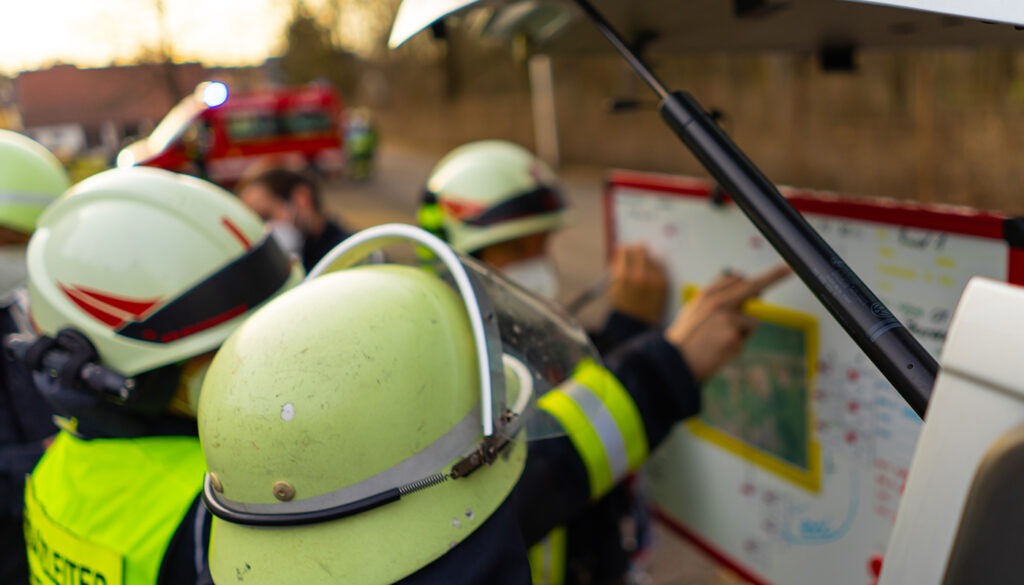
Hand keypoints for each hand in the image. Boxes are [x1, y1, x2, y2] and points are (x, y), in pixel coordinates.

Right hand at [608, 244, 668, 324]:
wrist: (635, 327)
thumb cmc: (621, 307)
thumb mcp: (612, 287)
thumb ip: (617, 269)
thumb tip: (620, 252)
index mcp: (624, 276)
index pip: (625, 251)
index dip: (624, 249)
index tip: (623, 250)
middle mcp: (640, 276)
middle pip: (641, 250)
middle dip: (637, 250)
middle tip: (635, 252)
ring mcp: (654, 280)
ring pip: (652, 257)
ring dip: (647, 259)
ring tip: (642, 266)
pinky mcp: (664, 285)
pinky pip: (661, 268)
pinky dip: (655, 268)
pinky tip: (650, 274)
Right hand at [665, 264, 791, 381]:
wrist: (673, 363)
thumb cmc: (684, 339)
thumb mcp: (693, 312)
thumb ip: (715, 299)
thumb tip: (743, 288)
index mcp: (706, 294)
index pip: (734, 278)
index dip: (750, 278)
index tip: (772, 267)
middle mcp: (718, 302)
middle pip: (752, 286)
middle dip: (773, 276)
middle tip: (788, 268)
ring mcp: (728, 318)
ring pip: (751, 321)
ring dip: (742, 330)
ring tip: (719, 341)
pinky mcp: (734, 336)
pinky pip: (745, 338)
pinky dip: (736, 345)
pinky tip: (720, 350)